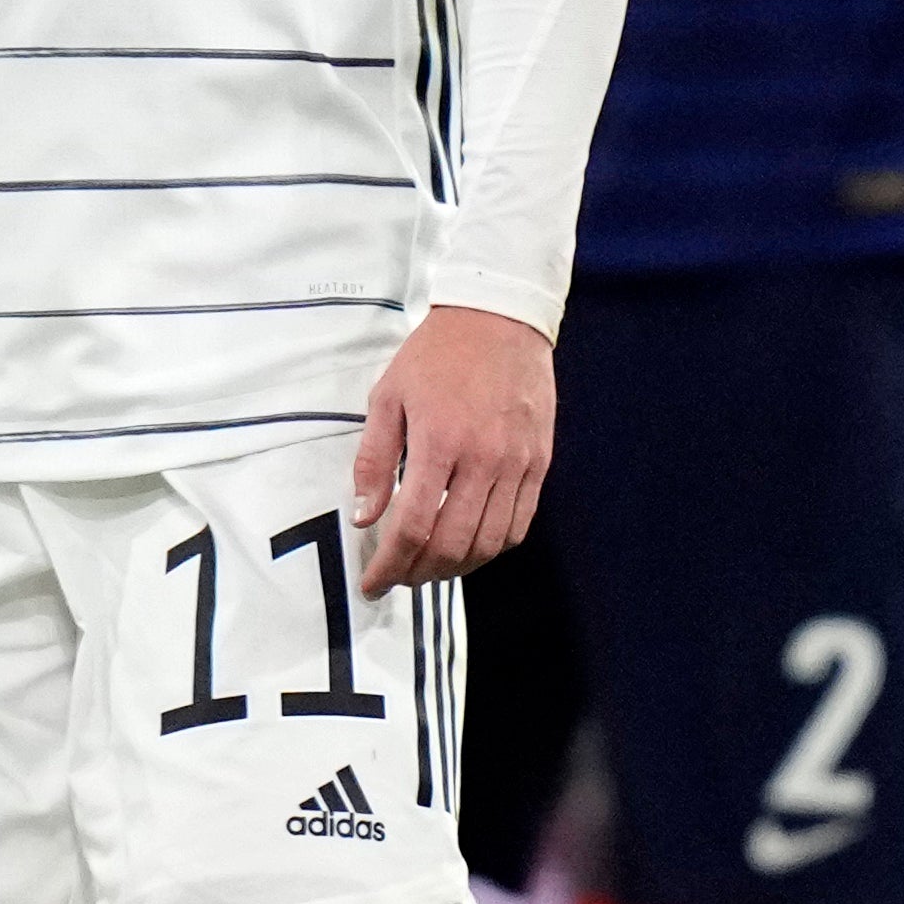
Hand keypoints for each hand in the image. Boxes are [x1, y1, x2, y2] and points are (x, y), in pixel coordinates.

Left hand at [352, 301, 552, 592]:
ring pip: (490, 543)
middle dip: (419, 574)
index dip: (389, 565)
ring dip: (456, 568)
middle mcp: (484, 460)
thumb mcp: (387, 398)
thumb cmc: (436, 356)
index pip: (412, 526)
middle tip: (397, 579)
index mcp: (440, 442)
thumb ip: (373, 460)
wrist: (500, 321)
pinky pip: (519, 523)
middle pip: (453, 545)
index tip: (372, 583)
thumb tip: (364, 515)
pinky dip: (492, 548)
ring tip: (428, 569)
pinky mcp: (539, 462)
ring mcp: (517, 464)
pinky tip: (468, 548)